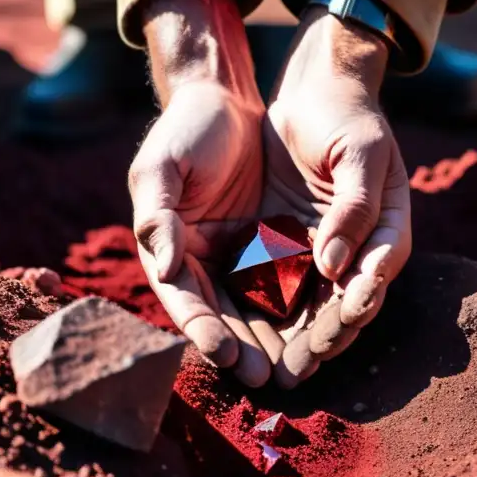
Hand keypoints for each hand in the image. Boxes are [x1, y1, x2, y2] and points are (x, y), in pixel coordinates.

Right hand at [129, 0, 272, 386]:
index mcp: (170, 250)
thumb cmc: (186, 130)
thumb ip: (157, 214)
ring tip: (295, 367)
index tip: (223, 353)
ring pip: (259, 307)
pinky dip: (301, 304)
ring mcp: (239, 257)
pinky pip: (289, 280)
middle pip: (224, 316)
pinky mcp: (273, 245)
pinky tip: (320, 325)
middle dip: (244, 349)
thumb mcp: (161, 166)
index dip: (203, 329)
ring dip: (275, 339)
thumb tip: (164, 264)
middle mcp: (203, 263)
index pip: (184, 300)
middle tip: (267, 377)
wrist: (226, 99)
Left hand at [259, 6, 412, 387]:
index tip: (332, 334)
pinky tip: (242, 333)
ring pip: (307, 304)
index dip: (354, 309)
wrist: (313, 92)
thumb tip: (336, 267)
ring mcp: (321, 251)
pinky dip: (263, 310)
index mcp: (386, 231)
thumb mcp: (361, 153)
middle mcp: (356, 250)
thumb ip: (354, 207)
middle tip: (295, 372)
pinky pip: (275, 284)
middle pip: (340, 306)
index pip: (373, 280)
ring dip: (290, 339)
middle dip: (318, 341)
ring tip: (269, 372)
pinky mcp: (287, 245)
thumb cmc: (348, 118)